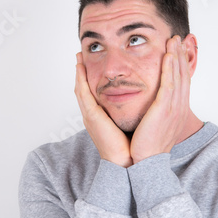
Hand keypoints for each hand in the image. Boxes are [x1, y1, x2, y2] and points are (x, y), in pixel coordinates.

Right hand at [75, 52, 132, 166]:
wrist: (127, 162)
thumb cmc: (130, 145)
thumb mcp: (128, 123)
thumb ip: (129, 112)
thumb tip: (140, 101)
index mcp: (100, 116)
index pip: (92, 93)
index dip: (89, 78)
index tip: (90, 63)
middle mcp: (92, 115)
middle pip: (82, 88)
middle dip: (80, 71)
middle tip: (80, 55)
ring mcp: (90, 115)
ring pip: (80, 88)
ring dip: (78, 72)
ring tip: (78, 56)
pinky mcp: (92, 117)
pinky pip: (83, 94)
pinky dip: (80, 80)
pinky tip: (80, 68)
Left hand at [130, 35, 191, 163]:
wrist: (146, 162)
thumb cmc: (147, 146)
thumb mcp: (155, 124)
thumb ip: (156, 111)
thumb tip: (151, 104)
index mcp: (176, 110)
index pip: (181, 81)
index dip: (180, 64)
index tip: (177, 50)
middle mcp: (178, 107)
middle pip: (183, 75)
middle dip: (181, 55)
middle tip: (179, 38)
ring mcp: (173, 108)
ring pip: (178, 76)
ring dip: (176, 56)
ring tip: (174, 40)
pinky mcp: (164, 109)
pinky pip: (169, 84)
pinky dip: (170, 68)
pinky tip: (168, 55)